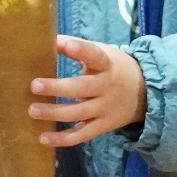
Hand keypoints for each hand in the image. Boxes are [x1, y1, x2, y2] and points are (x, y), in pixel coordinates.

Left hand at [29, 36, 147, 147]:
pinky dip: (63, 139)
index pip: (95, 56)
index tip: (66, 45)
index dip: (81, 50)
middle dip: (57, 87)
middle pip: (82, 88)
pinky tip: (43, 138)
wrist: (144, 93)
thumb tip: (45, 37)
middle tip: (34, 85)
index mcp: (107, 65)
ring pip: (78, 113)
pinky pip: (82, 135)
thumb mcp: (101, 53)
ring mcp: (105, 108)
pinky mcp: (102, 126)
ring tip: (32, 110)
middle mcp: (107, 87)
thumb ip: (74, 46)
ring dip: (54, 113)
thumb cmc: (112, 67)